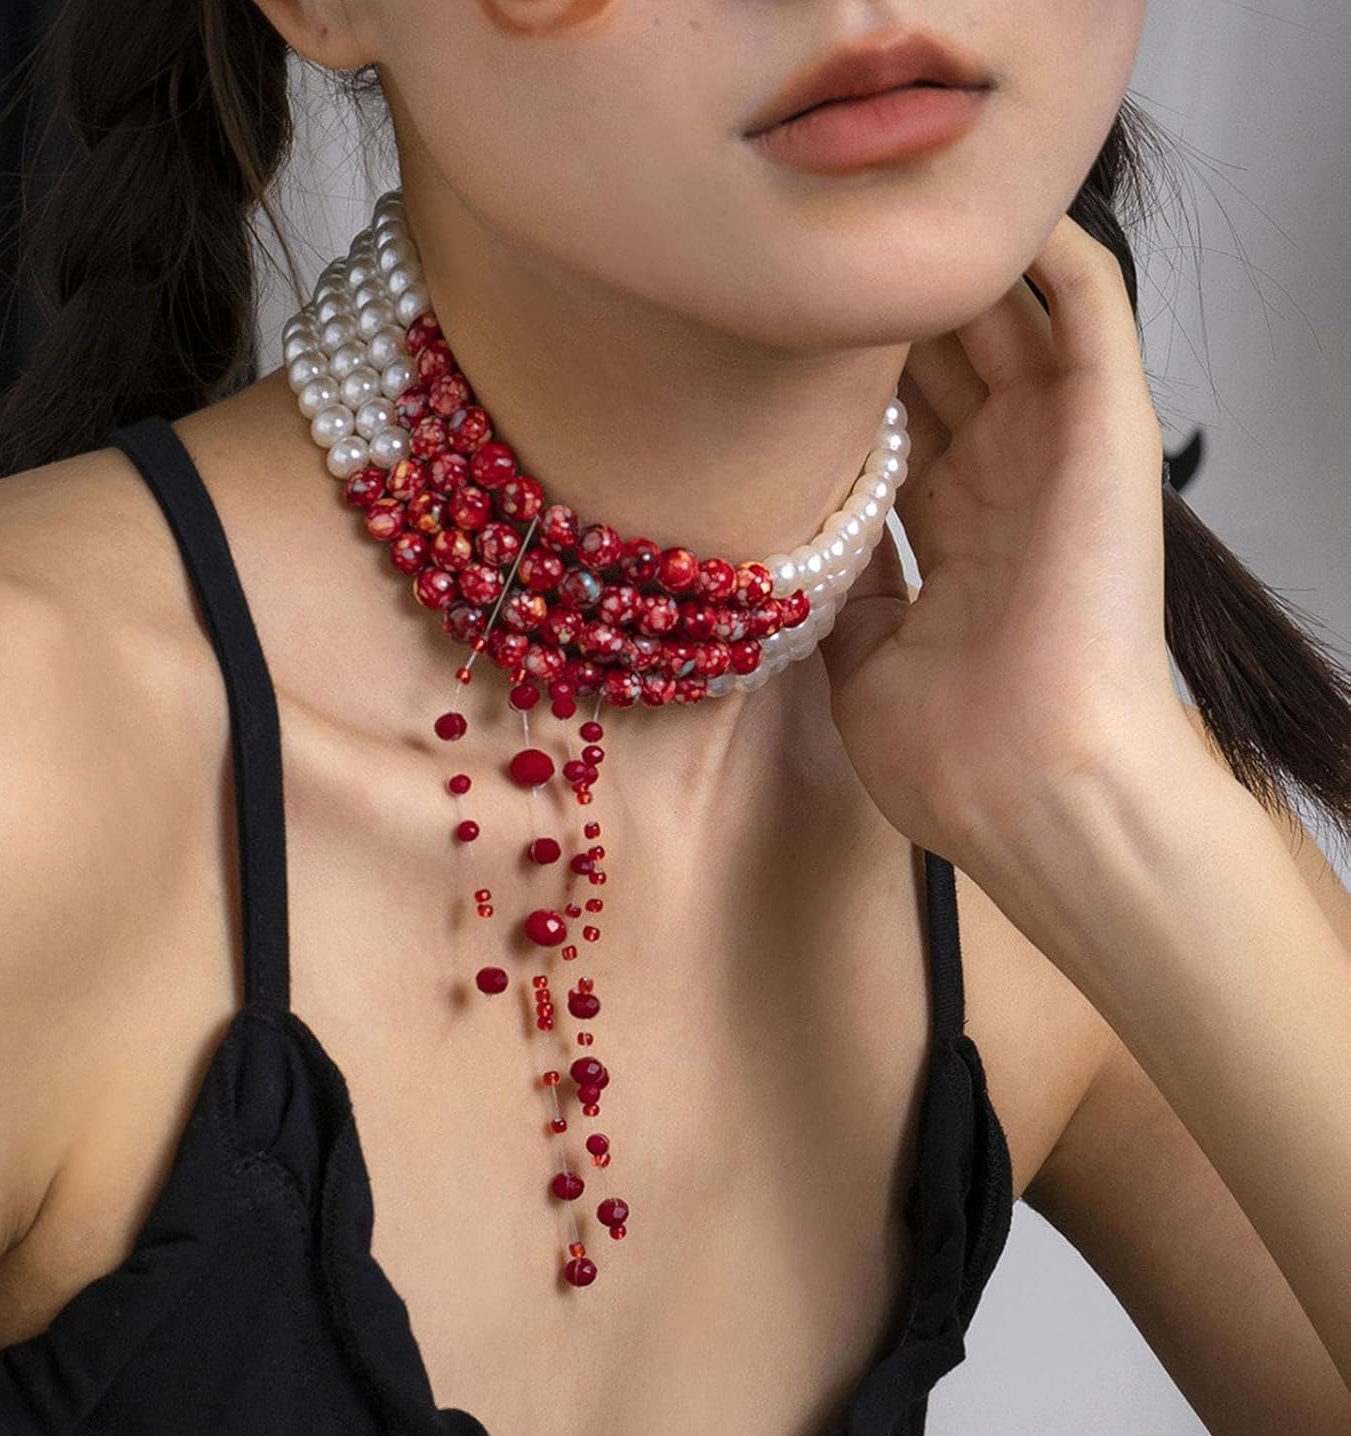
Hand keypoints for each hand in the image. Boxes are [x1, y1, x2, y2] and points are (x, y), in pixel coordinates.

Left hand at [818, 212, 1190, 865]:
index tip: (769, 340)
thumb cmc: (956, 755)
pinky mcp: (1107, 427)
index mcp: (956, 536)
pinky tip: (985, 208)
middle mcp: (1004, 483)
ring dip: (944, 272)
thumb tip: (804, 553)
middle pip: (940, 363)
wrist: (1032, 787)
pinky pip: (1087, 306)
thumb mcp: (866, 662)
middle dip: (877, 317)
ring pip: (1002, 320)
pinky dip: (1044, 251)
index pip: (897, 426)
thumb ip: (847, 593)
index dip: (839, 383)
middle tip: (809, 263)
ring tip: (878, 218)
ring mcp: (1055, 451)